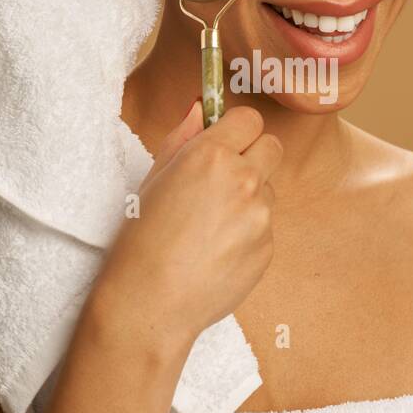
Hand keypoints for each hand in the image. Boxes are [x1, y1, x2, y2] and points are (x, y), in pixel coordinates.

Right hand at [94, 101, 282, 350]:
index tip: (225, 140)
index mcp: (210, 156)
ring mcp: (260, 216)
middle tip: (222, 178)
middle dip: (253, 155)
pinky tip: (216, 250)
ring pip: (268, 189)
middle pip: (272, 146)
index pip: (249, 119)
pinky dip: (247, 233)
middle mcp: (243, 180)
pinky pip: (265, 227)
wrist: (150, 303)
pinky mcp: (268, 248)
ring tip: (209, 225)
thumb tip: (200, 108)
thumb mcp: (152, 180)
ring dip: (249, 198)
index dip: (236, 129)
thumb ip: (182, 138)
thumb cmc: (140, 241)